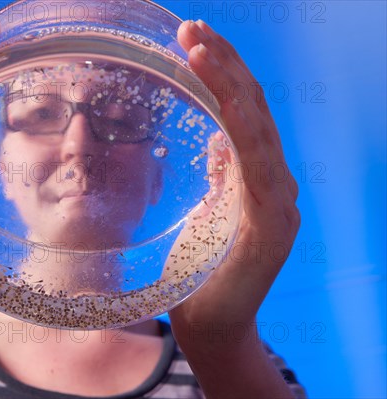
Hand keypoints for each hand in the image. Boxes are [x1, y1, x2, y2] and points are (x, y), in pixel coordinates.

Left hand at [168, 20, 299, 351]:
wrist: (213, 323)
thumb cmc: (204, 269)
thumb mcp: (210, 210)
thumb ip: (223, 174)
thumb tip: (219, 136)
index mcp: (257, 175)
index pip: (244, 110)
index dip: (223, 72)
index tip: (194, 38)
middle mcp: (275, 180)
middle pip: (253, 108)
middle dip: (223, 64)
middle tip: (193, 28)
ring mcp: (279, 200)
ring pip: (257, 128)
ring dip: (228, 84)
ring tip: (198, 46)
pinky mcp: (272, 222)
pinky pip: (258, 166)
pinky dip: (243, 130)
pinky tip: (224, 99)